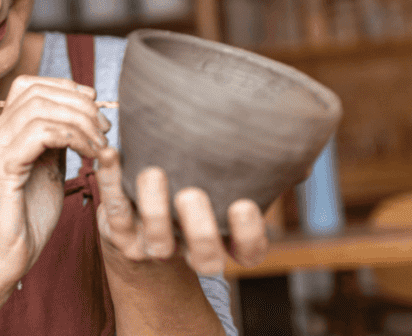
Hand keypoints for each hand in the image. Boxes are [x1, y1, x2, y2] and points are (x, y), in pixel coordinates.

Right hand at [0, 75, 110, 290]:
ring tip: (100, 144)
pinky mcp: (2, 169)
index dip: (67, 89)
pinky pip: (39, 133)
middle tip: (104, 128)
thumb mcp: (47, 173)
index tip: (96, 110)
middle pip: (36, 90)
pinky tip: (89, 154)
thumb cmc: (24, 223)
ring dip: (79, 120)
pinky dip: (72, 136)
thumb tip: (79, 120)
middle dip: (79, 103)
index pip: (30, 86)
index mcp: (0, 134)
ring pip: (39, 107)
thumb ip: (55, 144)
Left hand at [95, 145, 268, 275]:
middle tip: (191, 195)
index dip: (248, 235)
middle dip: (199, 230)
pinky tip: (112, 154)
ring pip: (156, 241)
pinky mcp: (120, 231)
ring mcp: (153, 244)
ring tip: (153, 173)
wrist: (135, 218)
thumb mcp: (224, 179)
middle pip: (204, 258)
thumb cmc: (193, 184)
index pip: (248, 252)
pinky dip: (110, 180)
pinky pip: (115, 210)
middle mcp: (189, 247)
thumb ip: (262, 169)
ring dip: (154, 209)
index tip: (243, 204)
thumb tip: (300, 156)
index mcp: (223, 238)